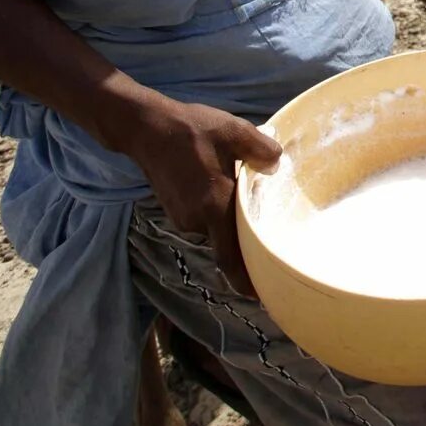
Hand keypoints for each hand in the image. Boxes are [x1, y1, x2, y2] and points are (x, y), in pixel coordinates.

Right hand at [122, 96, 280, 294]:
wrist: (147, 129)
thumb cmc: (191, 130)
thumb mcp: (233, 131)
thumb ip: (259, 149)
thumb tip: (277, 162)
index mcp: (214, 207)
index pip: (231, 256)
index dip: (244, 279)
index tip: (260, 295)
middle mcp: (197, 220)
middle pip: (228, 240)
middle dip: (245, 239)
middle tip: (270, 234)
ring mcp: (183, 217)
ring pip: (215, 227)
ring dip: (229, 220)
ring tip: (247, 201)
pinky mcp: (175, 209)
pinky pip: (203, 218)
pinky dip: (215, 210)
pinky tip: (223, 189)